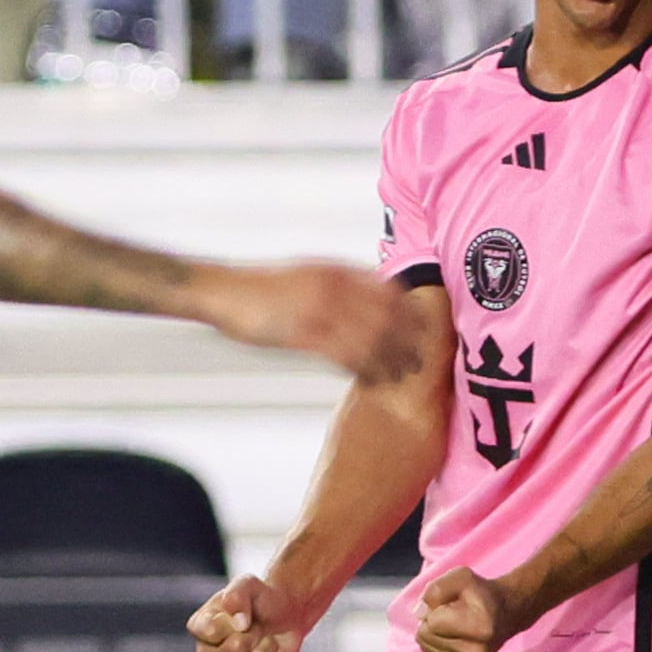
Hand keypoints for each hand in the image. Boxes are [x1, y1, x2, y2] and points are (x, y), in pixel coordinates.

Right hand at [190, 574, 312, 651]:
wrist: (284, 614)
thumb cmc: (259, 597)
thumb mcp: (248, 584)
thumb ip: (238, 595)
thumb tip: (240, 624)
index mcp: (200, 625)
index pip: (211, 632)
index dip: (233, 623)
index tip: (243, 613)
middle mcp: (207, 651)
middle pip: (233, 651)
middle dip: (254, 634)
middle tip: (257, 625)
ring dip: (268, 647)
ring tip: (266, 635)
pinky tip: (273, 650)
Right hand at [210, 262, 428, 382]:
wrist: (224, 292)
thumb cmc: (264, 289)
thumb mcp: (308, 274)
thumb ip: (340, 283)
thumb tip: (369, 299)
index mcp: (337, 270)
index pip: (390, 289)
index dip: (413, 312)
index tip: (426, 331)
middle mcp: (334, 286)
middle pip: (388, 314)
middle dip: (409, 339)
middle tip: (423, 361)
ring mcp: (319, 309)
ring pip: (371, 337)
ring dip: (391, 359)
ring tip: (404, 376)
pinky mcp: (303, 333)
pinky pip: (344, 354)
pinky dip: (364, 369)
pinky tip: (373, 381)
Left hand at [414, 567, 518, 651]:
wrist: (506, 614)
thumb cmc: (481, 593)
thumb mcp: (461, 576)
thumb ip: (436, 589)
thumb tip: (419, 613)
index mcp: (480, 627)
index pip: (432, 621)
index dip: (434, 607)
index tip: (451, 603)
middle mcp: (476, 651)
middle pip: (425, 635)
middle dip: (431, 620)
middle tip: (452, 613)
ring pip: (425, 646)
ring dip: (433, 631)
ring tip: (454, 623)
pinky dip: (435, 643)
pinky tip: (452, 635)